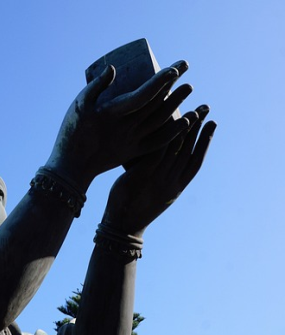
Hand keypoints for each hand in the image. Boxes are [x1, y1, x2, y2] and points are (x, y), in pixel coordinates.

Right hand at [46, 61, 192, 190]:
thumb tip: (113, 67)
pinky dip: (174, 132)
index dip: (160, 81)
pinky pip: (158, 142)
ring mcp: (131, 141)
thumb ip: (95, 86)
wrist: (72, 165)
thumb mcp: (78, 105)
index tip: (174, 69)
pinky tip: (186, 122)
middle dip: (174, 88)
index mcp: (112, 113)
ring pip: (161, 122)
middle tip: (186, 71)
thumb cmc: (72, 131)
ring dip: (178, 106)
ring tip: (189, 91)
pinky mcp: (133, 151)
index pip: (142, 95)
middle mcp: (126, 127)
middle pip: (156, 106)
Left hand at [101, 106, 216, 236]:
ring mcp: (158, 179)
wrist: (121, 226)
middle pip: (189, 150)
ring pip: (177, 150)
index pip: (195, 160)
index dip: (205, 141)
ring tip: (193, 110)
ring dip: (186, 129)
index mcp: (176, 187)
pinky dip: (164, 139)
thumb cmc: (132, 209)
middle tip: (206, 107)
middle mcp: (171, 182)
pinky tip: (168, 124)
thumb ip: (160, 176)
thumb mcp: (152, 193)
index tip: (212, 124)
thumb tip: (160, 159)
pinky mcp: (142, 176)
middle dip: (199, 128)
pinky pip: (156, 154)